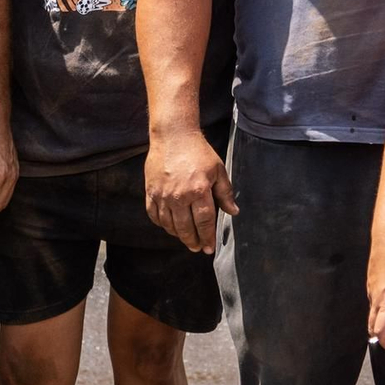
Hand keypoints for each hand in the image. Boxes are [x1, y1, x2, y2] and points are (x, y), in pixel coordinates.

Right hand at [144, 128, 235, 253]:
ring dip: (178, 235)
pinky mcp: (150, 191)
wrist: (173, 135)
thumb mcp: (218, 170)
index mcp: (199, 190)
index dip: (208, 237)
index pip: (205, 221)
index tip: (209, 248)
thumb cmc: (198, 152)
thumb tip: (234, 212)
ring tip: (186, 239)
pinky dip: (161, 224)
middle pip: (186, 227)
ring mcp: (163, 194)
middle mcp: (180, 195)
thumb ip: (225, 193)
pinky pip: (154, 215)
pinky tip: (169, 226)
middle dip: (193, 241)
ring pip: (169, 224)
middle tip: (198, 248)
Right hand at [366, 236, 384, 341]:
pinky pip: (372, 301)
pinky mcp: (370, 283)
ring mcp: (371, 290)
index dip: (384, 342)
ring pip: (371, 313)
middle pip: (371, 326)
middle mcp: (376, 299)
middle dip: (380, 334)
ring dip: (378, 320)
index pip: (379, 330)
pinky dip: (378, 308)